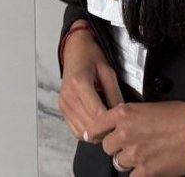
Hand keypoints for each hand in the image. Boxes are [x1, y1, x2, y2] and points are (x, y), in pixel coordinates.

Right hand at [58, 21, 122, 139]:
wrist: (75, 49)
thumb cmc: (92, 56)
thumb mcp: (108, 70)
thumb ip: (114, 92)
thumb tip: (120, 112)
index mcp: (80, 83)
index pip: (96, 112)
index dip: (110, 121)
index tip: (122, 123)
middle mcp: (68, 96)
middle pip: (88, 125)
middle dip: (104, 130)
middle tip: (118, 128)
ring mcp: (63, 104)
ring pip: (80, 131)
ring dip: (96, 134)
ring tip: (109, 128)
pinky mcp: (62, 108)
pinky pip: (74, 129)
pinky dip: (87, 132)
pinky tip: (98, 126)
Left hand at [87, 101, 184, 176]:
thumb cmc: (180, 115)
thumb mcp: (150, 106)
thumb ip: (131, 117)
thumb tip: (121, 126)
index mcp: (125, 114)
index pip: (97, 125)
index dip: (95, 133)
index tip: (93, 137)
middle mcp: (125, 133)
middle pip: (107, 148)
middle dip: (117, 148)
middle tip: (132, 145)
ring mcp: (134, 154)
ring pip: (118, 164)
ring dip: (129, 161)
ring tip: (145, 155)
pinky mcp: (146, 171)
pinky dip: (140, 173)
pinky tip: (150, 166)